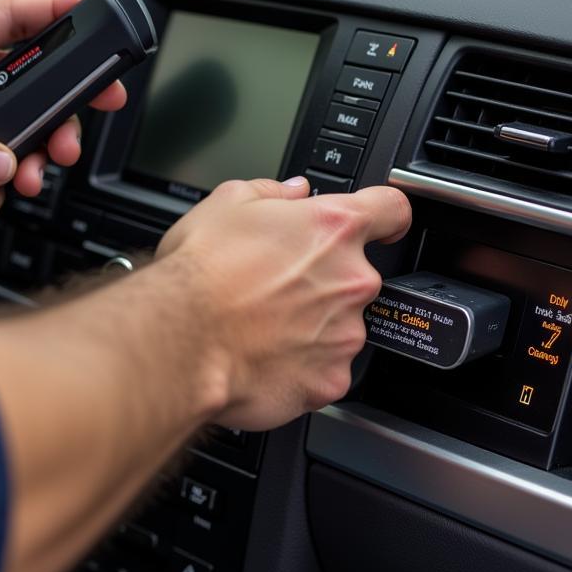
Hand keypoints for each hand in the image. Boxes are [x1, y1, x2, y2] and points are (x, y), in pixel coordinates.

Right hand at [156, 177, 411, 429]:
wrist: (180, 341)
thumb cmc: (198, 275)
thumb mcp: (224, 204)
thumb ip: (271, 192)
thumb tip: (292, 192)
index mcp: (333, 229)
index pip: (392, 211)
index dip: (385, 217)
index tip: (381, 226)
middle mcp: (352, 280)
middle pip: (357, 276)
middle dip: (324, 282)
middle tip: (277, 288)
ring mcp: (346, 334)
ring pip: (340, 327)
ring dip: (312, 327)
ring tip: (262, 328)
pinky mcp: (331, 380)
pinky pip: (324, 372)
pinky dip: (301, 369)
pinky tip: (265, 360)